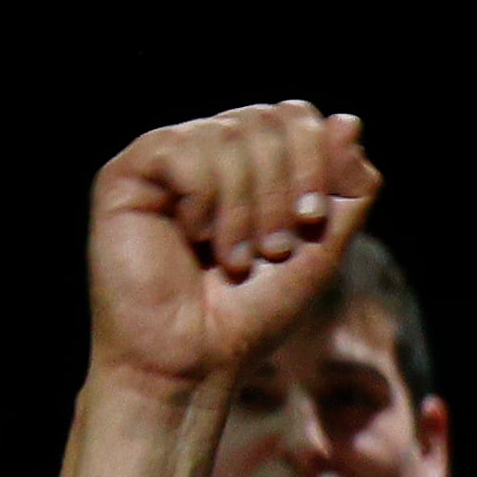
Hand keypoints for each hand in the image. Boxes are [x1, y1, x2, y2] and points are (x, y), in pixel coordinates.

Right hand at [90, 104, 382, 400]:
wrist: (196, 359)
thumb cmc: (252, 312)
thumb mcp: (320, 249)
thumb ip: (345, 189)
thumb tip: (349, 121)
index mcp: (252, 164)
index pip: (295, 117)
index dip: (316, 162)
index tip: (312, 223)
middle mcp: (208, 151)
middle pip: (267, 119)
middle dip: (283, 190)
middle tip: (272, 249)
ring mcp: (167, 159)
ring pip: (229, 133)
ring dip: (246, 208)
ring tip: (233, 258)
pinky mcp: (128, 173)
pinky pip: (184, 150)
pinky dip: (204, 201)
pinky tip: (192, 237)